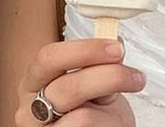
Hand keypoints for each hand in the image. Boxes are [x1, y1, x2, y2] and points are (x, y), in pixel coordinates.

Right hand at [16, 39, 142, 125]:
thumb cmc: (94, 108)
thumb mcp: (94, 81)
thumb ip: (98, 65)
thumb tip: (115, 44)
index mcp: (36, 81)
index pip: (48, 58)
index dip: (84, 50)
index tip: (116, 48)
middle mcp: (31, 109)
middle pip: (66, 88)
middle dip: (108, 77)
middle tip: (133, 75)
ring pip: (81, 118)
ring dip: (114, 106)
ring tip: (130, 97)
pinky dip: (108, 124)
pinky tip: (113, 120)